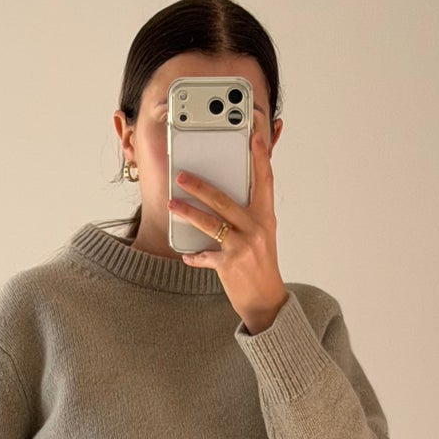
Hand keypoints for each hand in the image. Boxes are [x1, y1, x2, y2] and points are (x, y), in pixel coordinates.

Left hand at [168, 108, 288, 334]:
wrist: (266, 301)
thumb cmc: (261, 265)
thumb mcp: (263, 235)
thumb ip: (251, 214)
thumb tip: (229, 195)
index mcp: (266, 217)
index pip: (265, 180)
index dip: (260, 157)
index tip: (254, 137)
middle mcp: (256, 228)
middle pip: (224, 200)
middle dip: (200, 186)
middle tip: (182, 175)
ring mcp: (243, 246)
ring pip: (210, 223)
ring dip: (188, 213)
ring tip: (172, 205)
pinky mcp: (230, 264)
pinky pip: (205, 256)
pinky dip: (194, 256)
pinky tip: (186, 255)